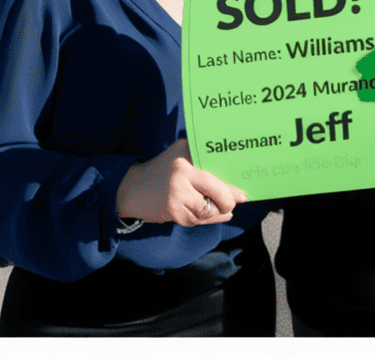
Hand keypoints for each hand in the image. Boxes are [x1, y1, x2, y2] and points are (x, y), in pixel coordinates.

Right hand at [115, 139, 246, 226]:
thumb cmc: (162, 167)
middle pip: (218, 197)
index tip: (242, 193)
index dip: (232, 189)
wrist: (131, 188)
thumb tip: (232, 173)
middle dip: (229, 203)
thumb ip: (202, 157)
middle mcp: (181, 179)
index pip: (215, 178)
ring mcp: (177, 199)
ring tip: (225, 209)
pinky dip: (206, 218)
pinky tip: (211, 214)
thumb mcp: (180, 153)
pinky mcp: (174, 215)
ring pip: (209, 212)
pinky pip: (198, 220)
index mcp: (185, 161)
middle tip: (236, 202)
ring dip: (218, 213)